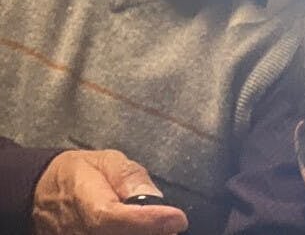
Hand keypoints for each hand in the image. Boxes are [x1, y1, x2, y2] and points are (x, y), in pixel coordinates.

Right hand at [32, 149, 188, 234]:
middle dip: (151, 231)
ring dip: (145, 233)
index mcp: (84, 201)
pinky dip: (134, 234)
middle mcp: (79, 231)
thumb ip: (129, 177)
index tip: (178, 219)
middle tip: (171, 222)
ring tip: (159, 224)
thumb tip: (155, 198)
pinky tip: (145, 228)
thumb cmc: (80, 172)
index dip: (147, 221)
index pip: (114, 218)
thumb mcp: (107, 160)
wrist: (43, 191)